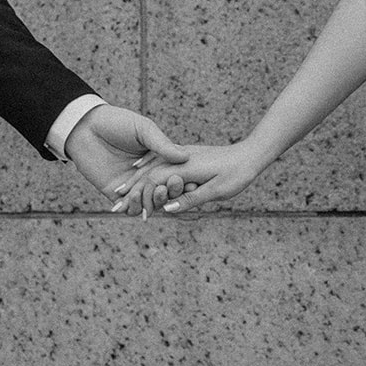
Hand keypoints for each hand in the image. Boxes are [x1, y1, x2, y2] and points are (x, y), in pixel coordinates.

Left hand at [65, 104, 186, 216]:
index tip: (192, 181)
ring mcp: (131, 186)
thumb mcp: (144, 129)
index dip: (183, 180)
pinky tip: (137, 200)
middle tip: (174, 185)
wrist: (86, 127)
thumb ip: (162, 144)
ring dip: (155, 201)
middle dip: (172, 192)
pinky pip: (129, 207)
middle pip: (164, 192)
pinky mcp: (115, 193)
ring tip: (158, 192)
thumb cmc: (116, 122)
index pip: (174, 175)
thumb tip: (186, 157)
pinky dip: (135, 208)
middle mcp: (146, 175)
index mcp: (157, 160)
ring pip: (148, 202)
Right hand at [132, 140, 271, 214]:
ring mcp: (181, 156)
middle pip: (147, 175)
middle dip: (130, 191)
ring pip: (151, 168)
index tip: (124, 210)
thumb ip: (192, 199)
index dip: (137, 196)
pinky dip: (146, 169)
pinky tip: (138, 170)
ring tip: (120, 192)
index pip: (152, 182)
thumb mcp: (217, 190)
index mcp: (184, 167)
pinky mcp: (185, 156)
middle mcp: (178, 159)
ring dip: (135, 181)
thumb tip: (169, 210)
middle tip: (114, 207)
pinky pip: (160, 162)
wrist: (250, 154)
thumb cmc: (237, 174)